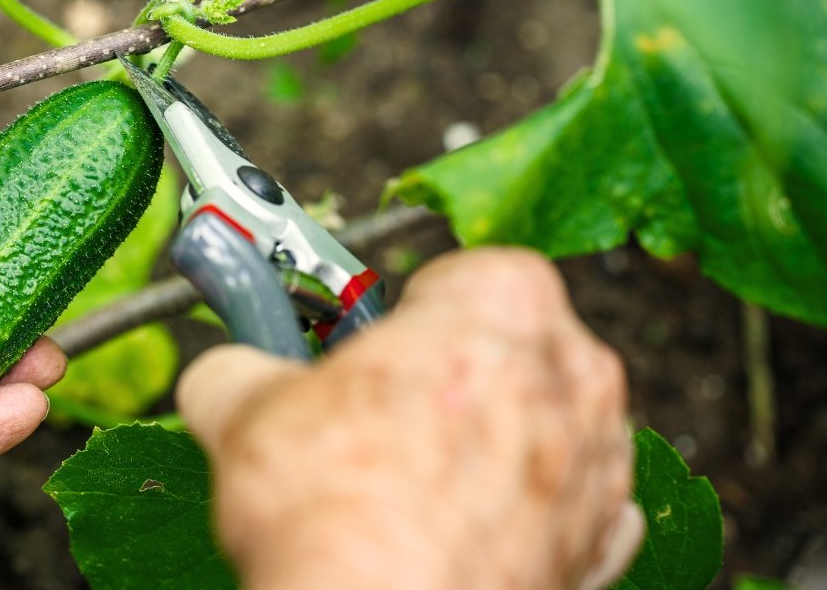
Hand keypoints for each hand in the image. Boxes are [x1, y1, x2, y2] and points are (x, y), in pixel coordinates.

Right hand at [178, 248, 640, 589]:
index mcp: (503, 303)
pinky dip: (522, 522)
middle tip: (374, 419)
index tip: (364, 350)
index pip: (461, 276)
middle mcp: (573, 374)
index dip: (403, 315)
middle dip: (448, 380)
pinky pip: (568, 514)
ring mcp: (598, 465)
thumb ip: (242, 368)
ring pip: (541, 431)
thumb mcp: (246, 406)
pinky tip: (457, 536)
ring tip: (403, 491)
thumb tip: (227, 374)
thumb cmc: (337, 508)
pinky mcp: (599, 550)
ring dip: (488, 450)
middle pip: (508, 351)